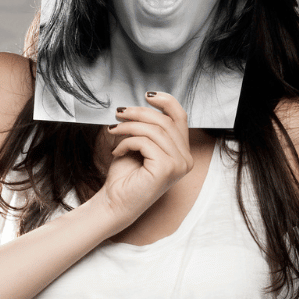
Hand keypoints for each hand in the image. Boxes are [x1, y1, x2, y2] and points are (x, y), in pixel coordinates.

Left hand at [100, 93, 192, 225]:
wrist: (114, 202)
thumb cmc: (124, 178)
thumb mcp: (139, 147)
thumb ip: (148, 130)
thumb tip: (141, 107)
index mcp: (182, 153)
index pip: (180, 118)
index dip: (166, 102)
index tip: (147, 95)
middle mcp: (185, 159)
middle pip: (165, 121)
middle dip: (138, 113)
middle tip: (119, 113)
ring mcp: (178, 165)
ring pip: (154, 130)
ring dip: (128, 126)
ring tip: (113, 131)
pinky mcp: (166, 168)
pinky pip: (145, 142)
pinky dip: (127, 142)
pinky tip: (117, 151)